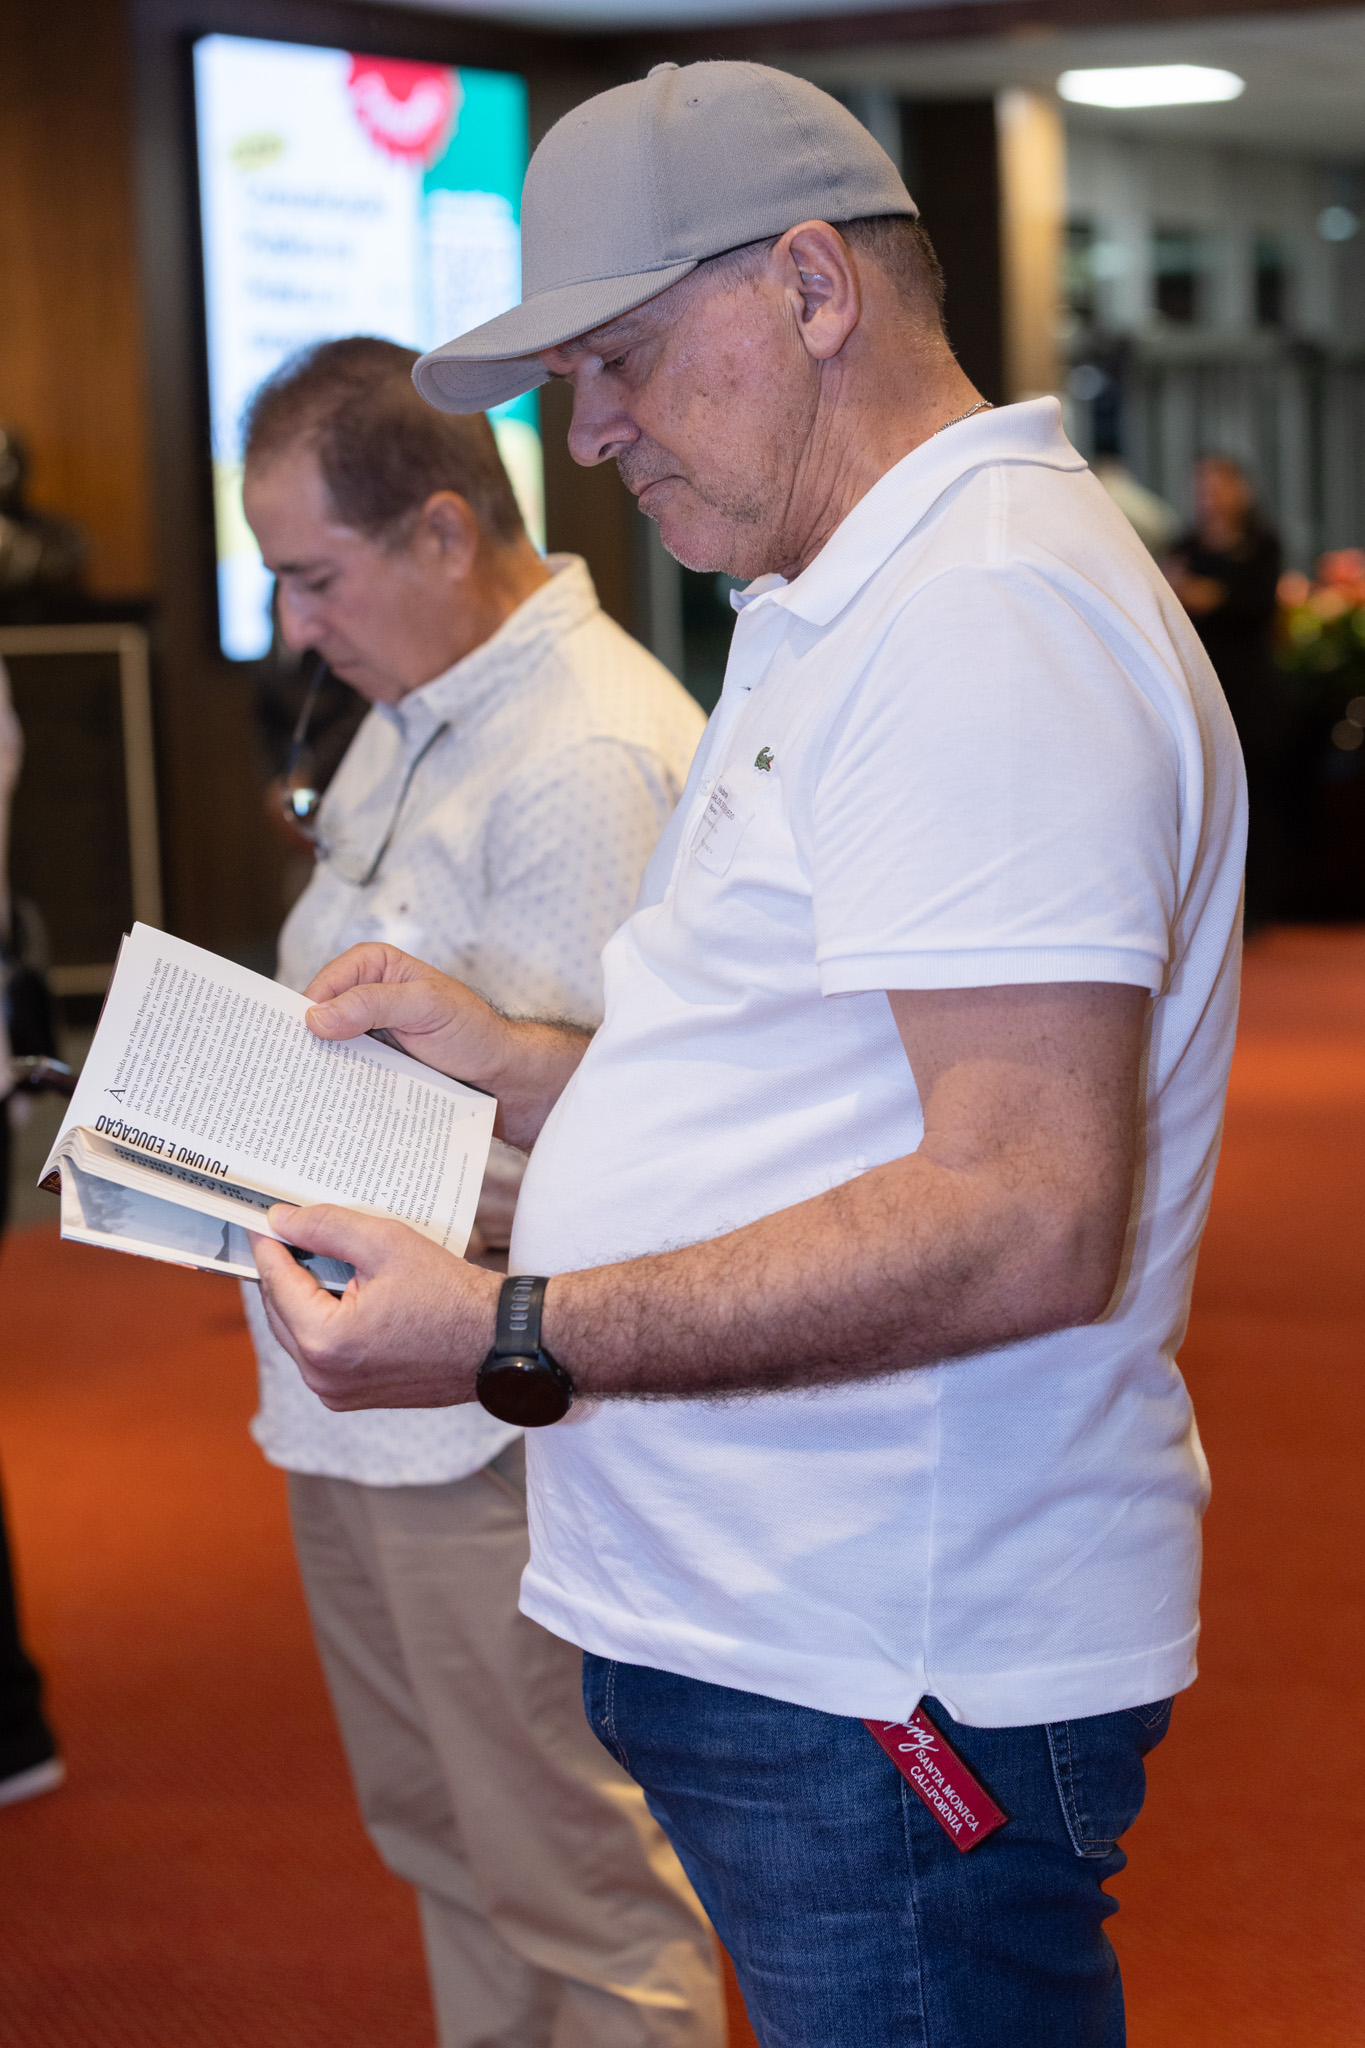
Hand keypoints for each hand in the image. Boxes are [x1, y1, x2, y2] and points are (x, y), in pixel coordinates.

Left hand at [252, 1202, 500, 1409]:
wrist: (495, 1342)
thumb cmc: (450, 1294)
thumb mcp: (386, 1244)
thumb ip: (326, 1228)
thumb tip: (280, 1220)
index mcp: (324, 1340)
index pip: (274, 1281)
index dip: (267, 1243)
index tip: (262, 1218)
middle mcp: (321, 1375)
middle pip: (278, 1309)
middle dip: (284, 1269)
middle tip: (292, 1231)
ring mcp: (334, 1392)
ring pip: (296, 1332)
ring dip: (302, 1296)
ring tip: (321, 1259)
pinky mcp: (350, 1397)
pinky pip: (318, 1352)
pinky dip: (322, 1322)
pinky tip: (343, 1293)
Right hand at [303, 943, 510, 1088]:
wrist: (496, 1073)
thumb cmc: (471, 1030)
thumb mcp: (426, 1006)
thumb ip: (374, 1004)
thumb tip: (319, 1016)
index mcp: (375, 965)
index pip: (328, 981)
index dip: (311, 1005)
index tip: (302, 1034)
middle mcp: (365, 993)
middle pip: (321, 1013)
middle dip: (309, 1037)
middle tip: (293, 1065)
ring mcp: (366, 1029)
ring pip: (328, 1043)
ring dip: (321, 1062)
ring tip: (304, 1086)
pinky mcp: (371, 1059)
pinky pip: (344, 1066)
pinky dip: (337, 1079)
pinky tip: (328, 1096)